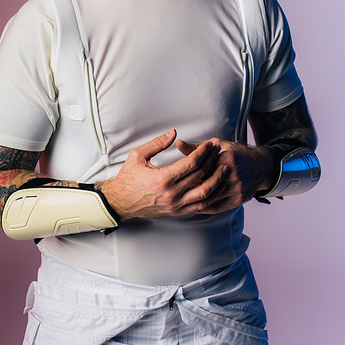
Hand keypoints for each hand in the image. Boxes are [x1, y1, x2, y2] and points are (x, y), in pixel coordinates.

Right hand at [101, 129, 225, 220]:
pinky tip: (217, 187)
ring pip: (205, 194)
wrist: (119, 203)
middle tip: (218, 151)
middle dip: (212, 161)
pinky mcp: (177, 211)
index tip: (209, 145)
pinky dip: (211, 197)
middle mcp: (172, 194)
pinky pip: (200, 206)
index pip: (192, 164)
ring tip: (224, 169)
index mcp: (163, 178)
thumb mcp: (137, 155)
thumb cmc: (127, 178)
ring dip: (218, 180)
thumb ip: (157, 143)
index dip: (203, 152)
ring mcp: (176, 205)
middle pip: (201, 176)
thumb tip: (173, 133)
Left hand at [177, 138, 275, 213]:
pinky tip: (194, 206)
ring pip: (210, 197)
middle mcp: (233, 174)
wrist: (260, 167)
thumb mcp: (218, 145)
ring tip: (181, 199)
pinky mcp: (238, 199)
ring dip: (195, 199)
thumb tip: (178, 144)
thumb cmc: (236, 154)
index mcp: (227, 158)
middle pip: (205, 183)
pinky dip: (204, 207)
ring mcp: (237, 188)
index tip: (176, 176)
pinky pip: (217, 206)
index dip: (188, 173)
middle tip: (176, 189)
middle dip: (190, 187)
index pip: (202, 167)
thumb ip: (198, 147)